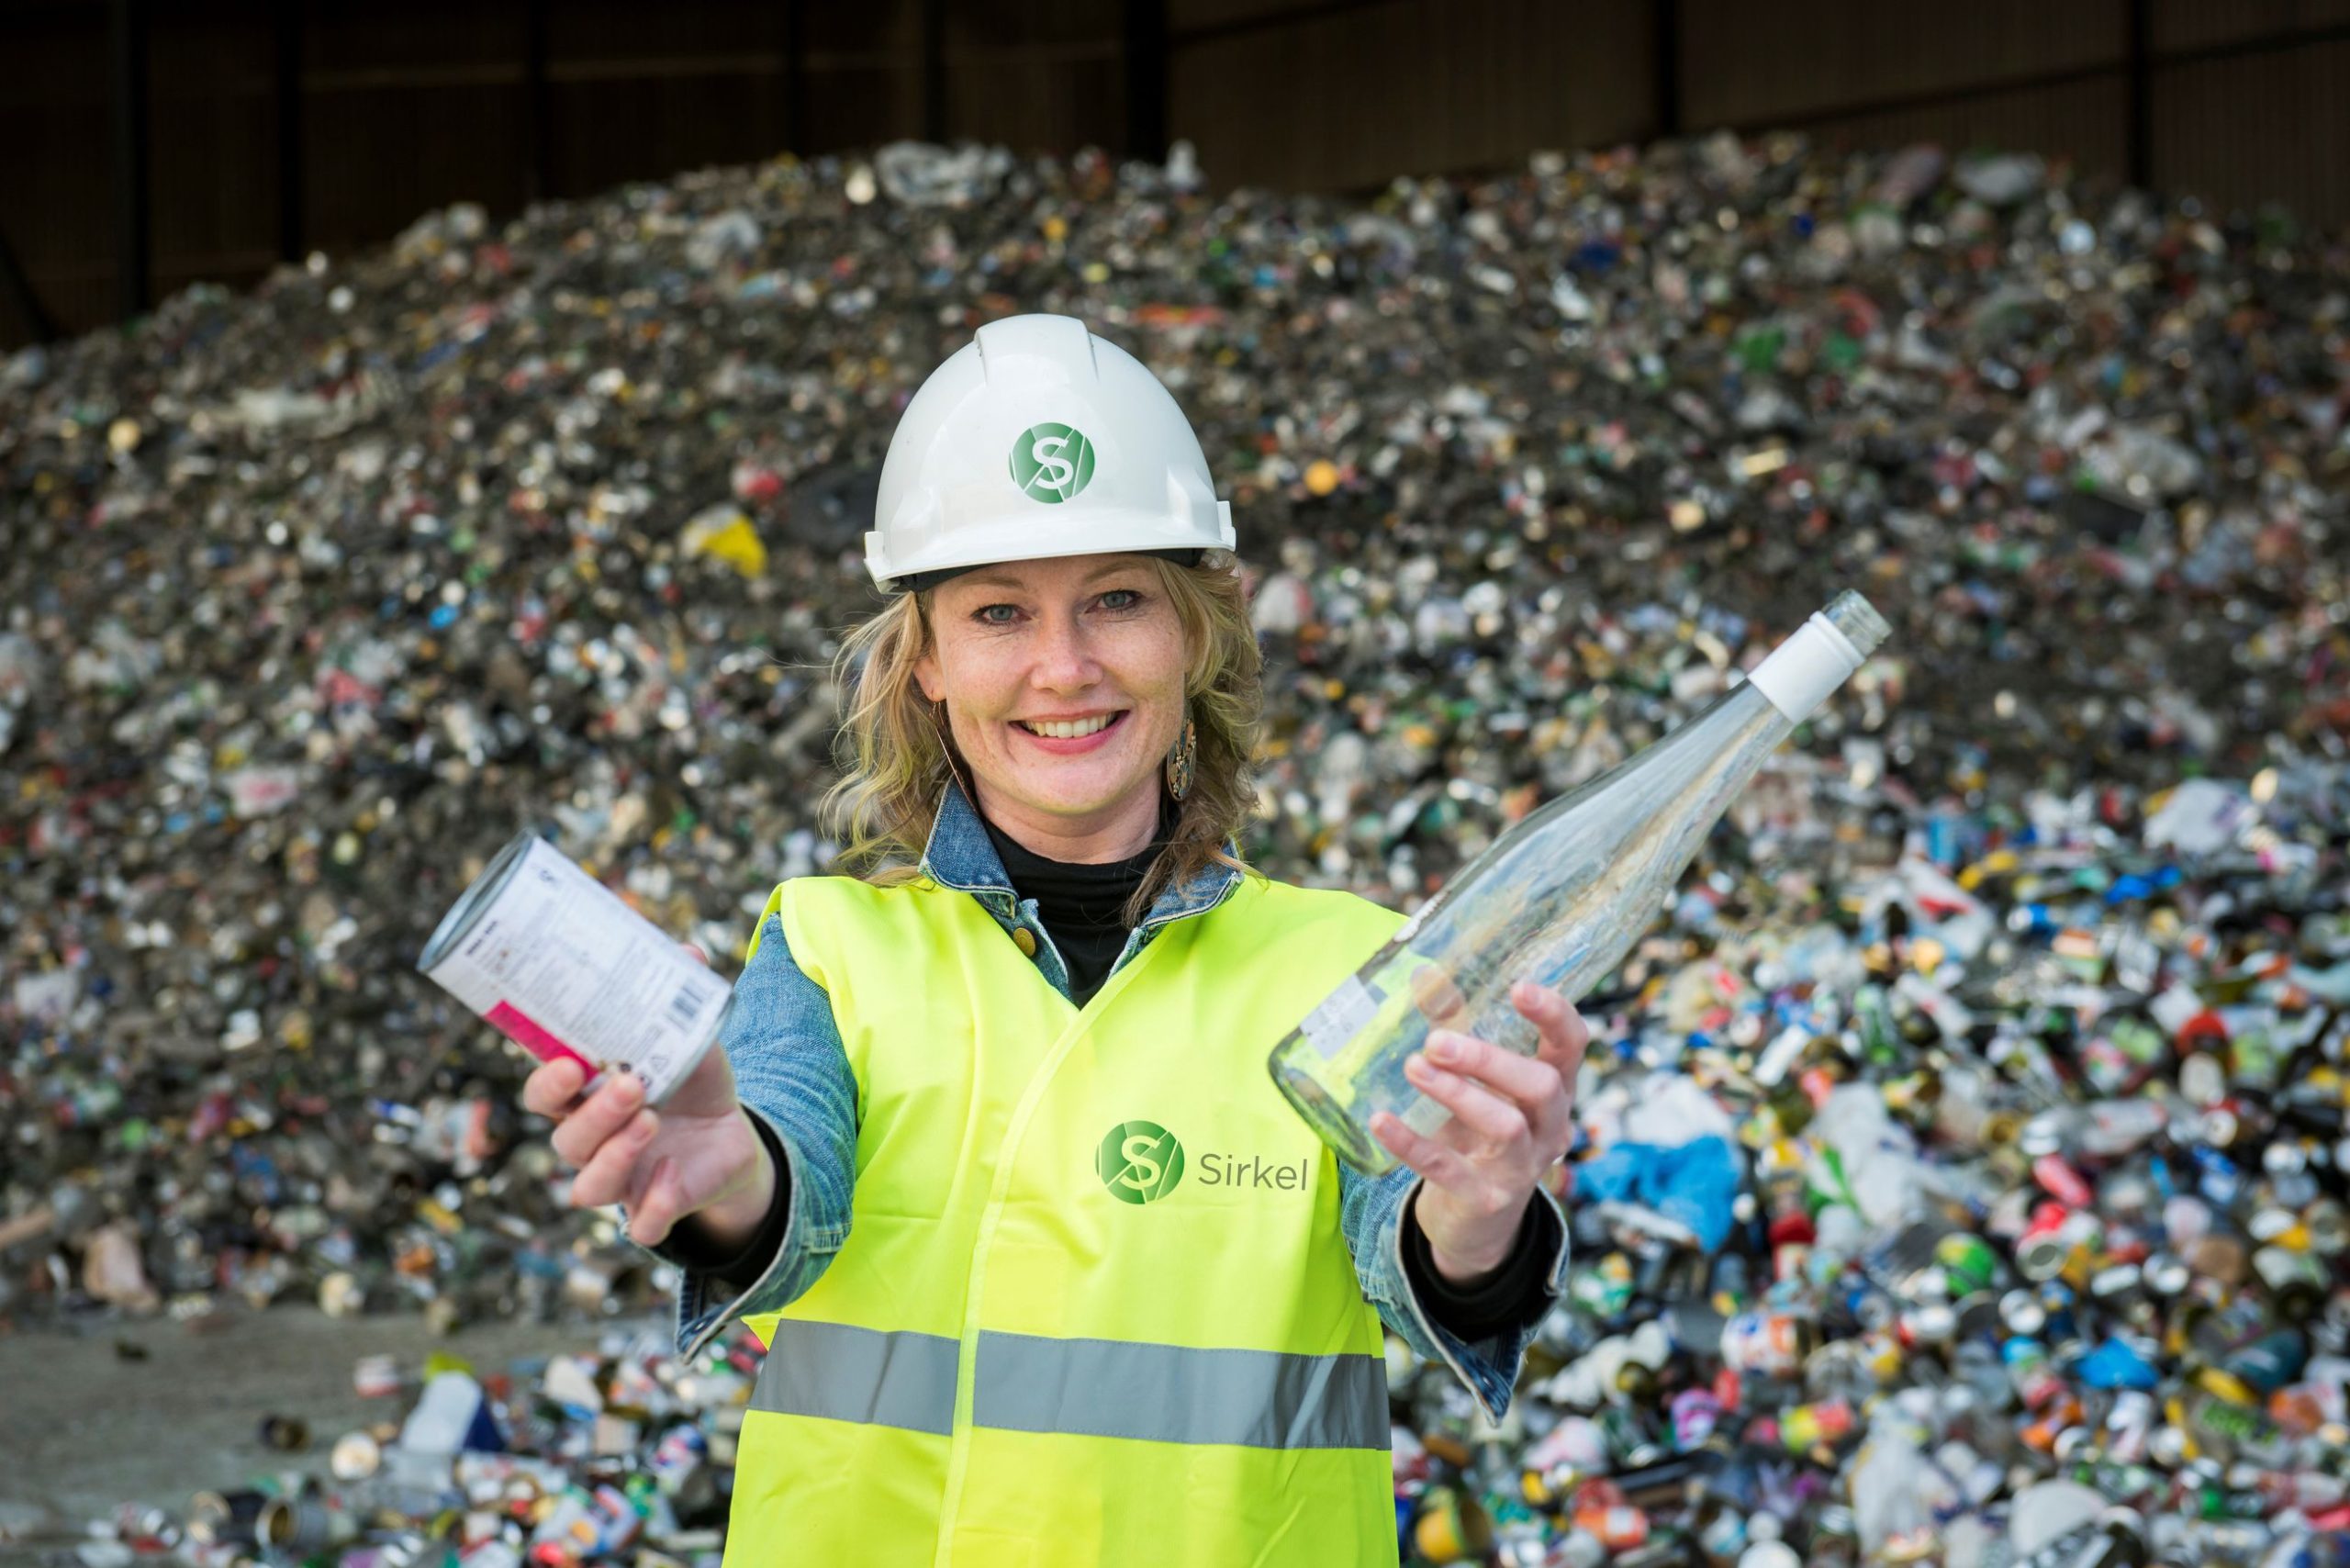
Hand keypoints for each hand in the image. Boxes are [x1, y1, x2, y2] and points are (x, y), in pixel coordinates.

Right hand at [518, 943, 773, 1248]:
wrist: (731, 1137)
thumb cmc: (691, 1083)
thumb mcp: (693, 1041)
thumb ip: (681, 1003)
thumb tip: (686, 953)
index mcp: (587, 1098)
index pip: (542, 1095)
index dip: (546, 1083)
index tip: (570, 1063)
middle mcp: (592, 1142)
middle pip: (565, 1139)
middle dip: (592, 1114)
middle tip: (631, 1084)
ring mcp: (620, 1179)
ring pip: (588, 1186)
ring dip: (616, 1154)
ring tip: (651, 1120)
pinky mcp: (653, 1209)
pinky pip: (638, 1224)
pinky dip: (652, 1205)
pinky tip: (672, 1175)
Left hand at [1370, 980, 1588, 1282]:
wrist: (1473, 1222)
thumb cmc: (1476, 1135)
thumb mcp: (1474, 1085)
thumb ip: (1455, 1032)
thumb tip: (1424, 976)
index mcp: (1553, 1090)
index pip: (1571, 1046)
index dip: (1554, 1015)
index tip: (1518, 988)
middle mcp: (1549, 1129)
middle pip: (1542, 1086)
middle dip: (1490, 1060)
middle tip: (1437, 1042)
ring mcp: (1521, 1169)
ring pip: (1506, 1128)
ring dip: (1457, 1094)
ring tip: (1413, 1068)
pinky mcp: (1485, 1200)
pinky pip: (1449, 1170)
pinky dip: (1412, 1143)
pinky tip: (1381, 1120)